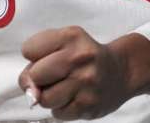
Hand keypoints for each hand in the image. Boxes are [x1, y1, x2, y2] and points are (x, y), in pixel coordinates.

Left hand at [19, 27, 149, 119]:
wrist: (121, 72)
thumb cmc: (85, 57)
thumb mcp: (65, 42)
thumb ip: (39, 57)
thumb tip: (29, 89)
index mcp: (71, 37)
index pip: (28, 49)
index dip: (33, 56)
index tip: (46, 57)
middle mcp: (79, 58)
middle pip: (34, 76)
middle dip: (37, 79)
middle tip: (50, 77)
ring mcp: (85, 83)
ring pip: (44, 99)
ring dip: (48, 97)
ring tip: (62, 88)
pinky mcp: (88, 105)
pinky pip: (58, 113)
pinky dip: (61, 108)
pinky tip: (72, 97)